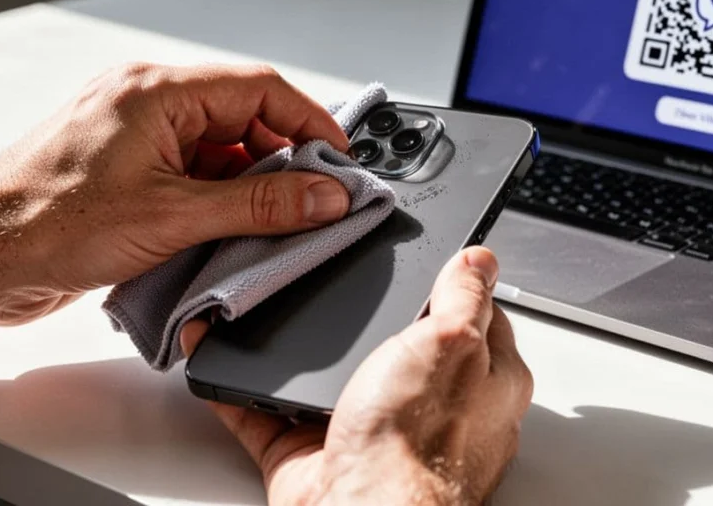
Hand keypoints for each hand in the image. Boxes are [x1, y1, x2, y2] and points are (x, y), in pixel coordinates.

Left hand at [0, 63, 352, 324]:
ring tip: (267, 227)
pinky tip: (225, 234)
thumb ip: (261, 205)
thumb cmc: (46, 223)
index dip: (310, 123)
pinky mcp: (126, 171)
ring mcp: (135, 137)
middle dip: (282, 161)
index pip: (261, 88)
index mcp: (157, 92)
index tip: (340, 162)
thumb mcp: (175, 216)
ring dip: (248, 187)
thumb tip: (323, 196)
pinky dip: (217, 200)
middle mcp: (147, 104)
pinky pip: (192, 173)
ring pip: (219, 150)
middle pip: (243, 118)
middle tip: (314, 203)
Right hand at [181, 247, 533, 505]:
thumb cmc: (415, 445)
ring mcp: (372, 433)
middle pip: (401, 344)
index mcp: (483, 381)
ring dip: (302, 354)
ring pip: (331, 378)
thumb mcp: (453, 339)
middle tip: (344, 282)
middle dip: (370, 318)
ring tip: (280, 311)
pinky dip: (242, 390)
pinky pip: (270, 414)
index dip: (450, 286)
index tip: (424, 261)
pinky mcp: (315, 454)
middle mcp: (432, 410)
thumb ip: (466, 296)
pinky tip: (229, 359)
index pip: (476, 317)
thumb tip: (482, 258)